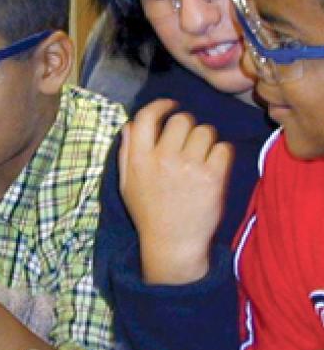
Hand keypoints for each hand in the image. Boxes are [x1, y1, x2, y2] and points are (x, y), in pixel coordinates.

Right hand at [119, 99, 233, 283]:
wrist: (172, 243)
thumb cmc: (149, 213)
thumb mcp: (127, 184)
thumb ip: (126, 152)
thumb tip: (130, 124)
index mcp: (139, 159)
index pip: (146, 117)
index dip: (161, 105)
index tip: (170, 107)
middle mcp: (163, 158)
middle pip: (181, 119)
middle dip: (186, 127)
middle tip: (187, 144)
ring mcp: (189, 167)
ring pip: (205, 131)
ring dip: (205, 141)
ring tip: (200, 159)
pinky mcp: (212, 177)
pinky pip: (224, 148)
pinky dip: (221, 156)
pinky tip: (213, 169)